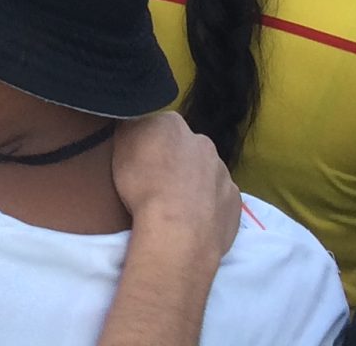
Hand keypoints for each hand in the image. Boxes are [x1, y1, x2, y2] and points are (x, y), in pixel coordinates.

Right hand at [109, 111, 239, 262]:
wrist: (177, 232)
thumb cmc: (144, 187)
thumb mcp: (120, 146)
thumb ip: (131, 128)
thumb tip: (137, 124)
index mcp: (173, 125)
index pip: (161, 128)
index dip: (152, 147)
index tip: (143, 165)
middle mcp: (203, 143)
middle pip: (186, 149)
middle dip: (176, 164)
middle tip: (159, 187)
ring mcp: (222, 173)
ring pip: (207, 175)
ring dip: (194, 186)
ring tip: (176, 210)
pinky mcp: (234, 202)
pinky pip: (220, 201)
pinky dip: (209, 208)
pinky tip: (194, 223)